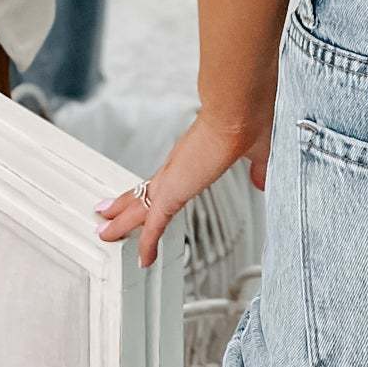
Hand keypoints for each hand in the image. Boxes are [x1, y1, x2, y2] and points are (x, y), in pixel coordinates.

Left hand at [93, 101, 273, 269]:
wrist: (241, 107)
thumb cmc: (252, 117)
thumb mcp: (260, 149)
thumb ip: (259, 167)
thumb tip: (262, 180)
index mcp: (198, 152)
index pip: (172, 175)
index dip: (160, 188)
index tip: (154, 194)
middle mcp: (181, 163)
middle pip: (147, 189)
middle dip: (127, 203)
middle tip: (108, 213)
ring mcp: (174, 176)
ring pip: (140, 204)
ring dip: (123, 221)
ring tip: (105, 230)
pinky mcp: (173, 191)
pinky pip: (155, 224)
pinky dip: (148, 243)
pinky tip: (144, 259)